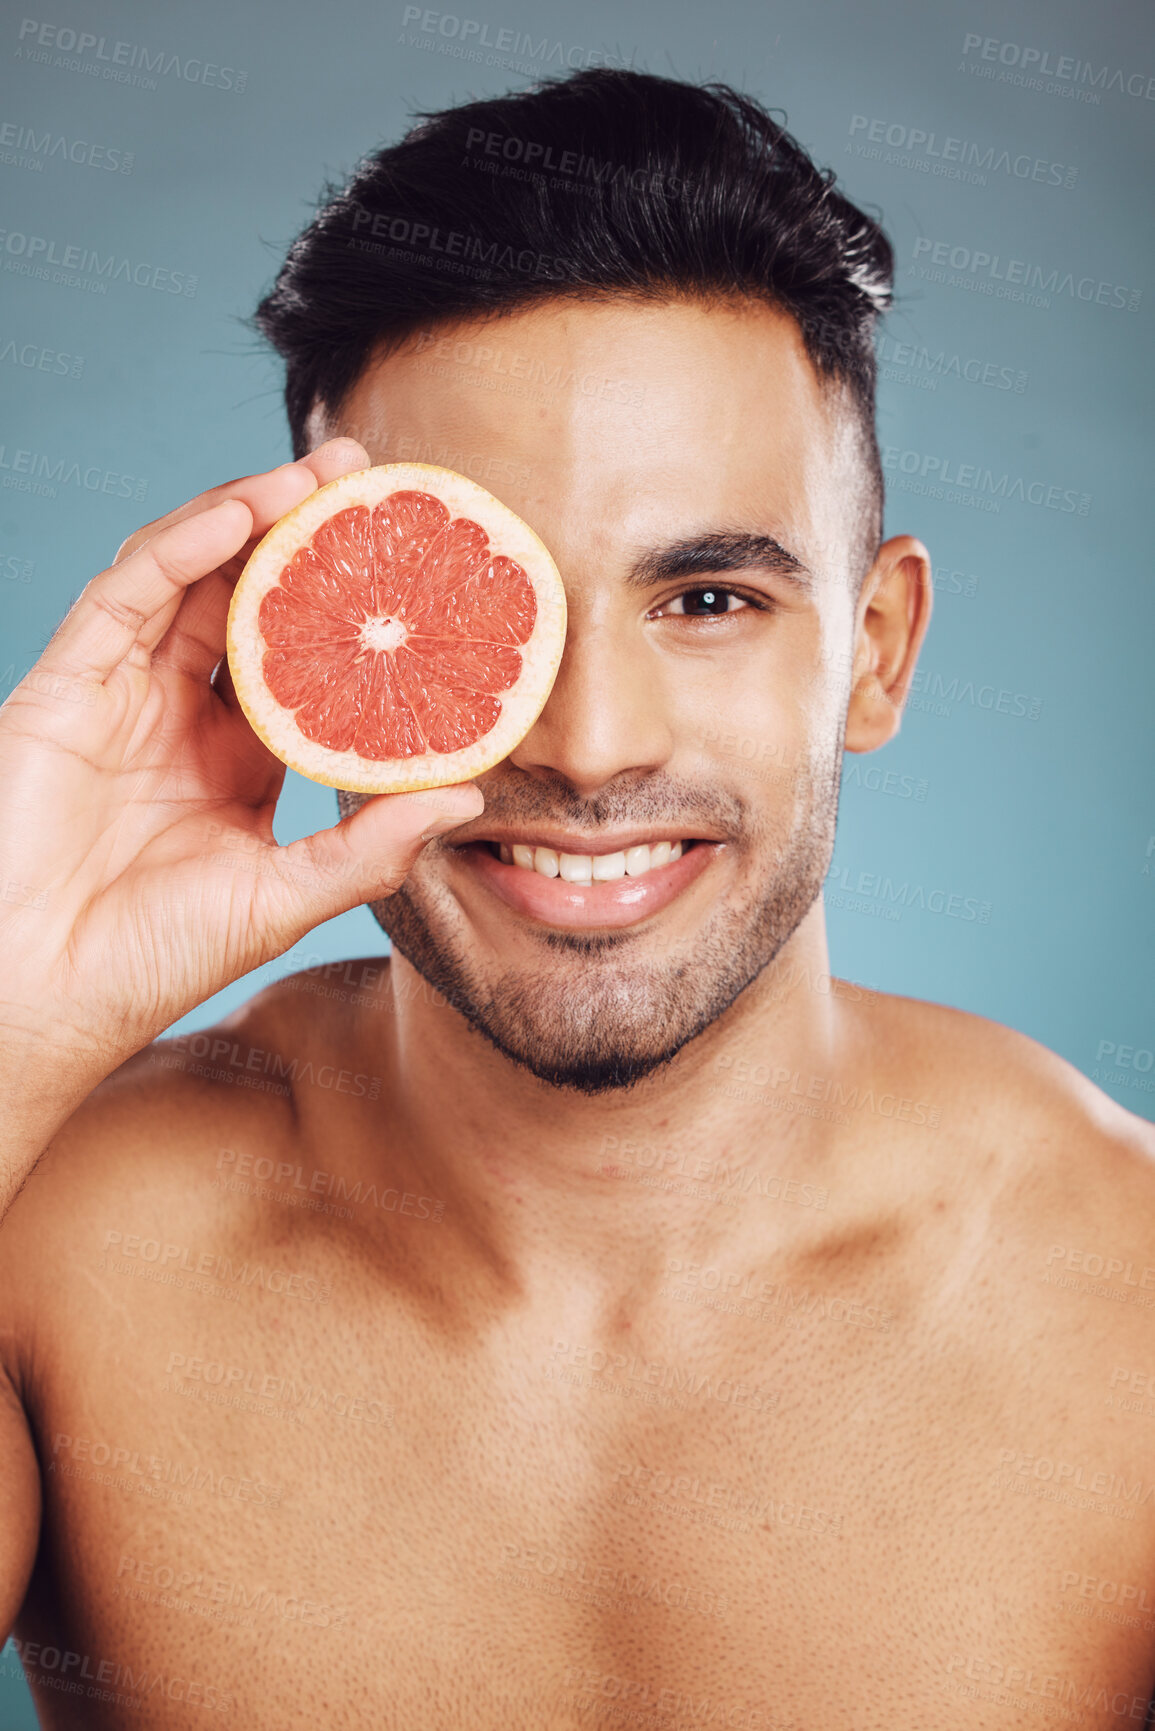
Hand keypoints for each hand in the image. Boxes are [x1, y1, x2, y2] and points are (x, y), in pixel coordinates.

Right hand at [0, 438, 482, 1076]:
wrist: (39, 995)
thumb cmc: (152, 960)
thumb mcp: (283, 899)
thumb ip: (369, 851)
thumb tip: (471, 800)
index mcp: (237, 758)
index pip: (302, 656)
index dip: (350, 604)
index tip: (414, 559)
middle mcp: (182, 713)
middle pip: (246, 595)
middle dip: (301, 529)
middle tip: (367, 474)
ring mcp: (122, 692)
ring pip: (188, 574)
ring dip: (248, 512)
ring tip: (318, 472)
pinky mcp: (67, 685)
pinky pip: (126, 595)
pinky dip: (180, 545)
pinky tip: (238, 510)